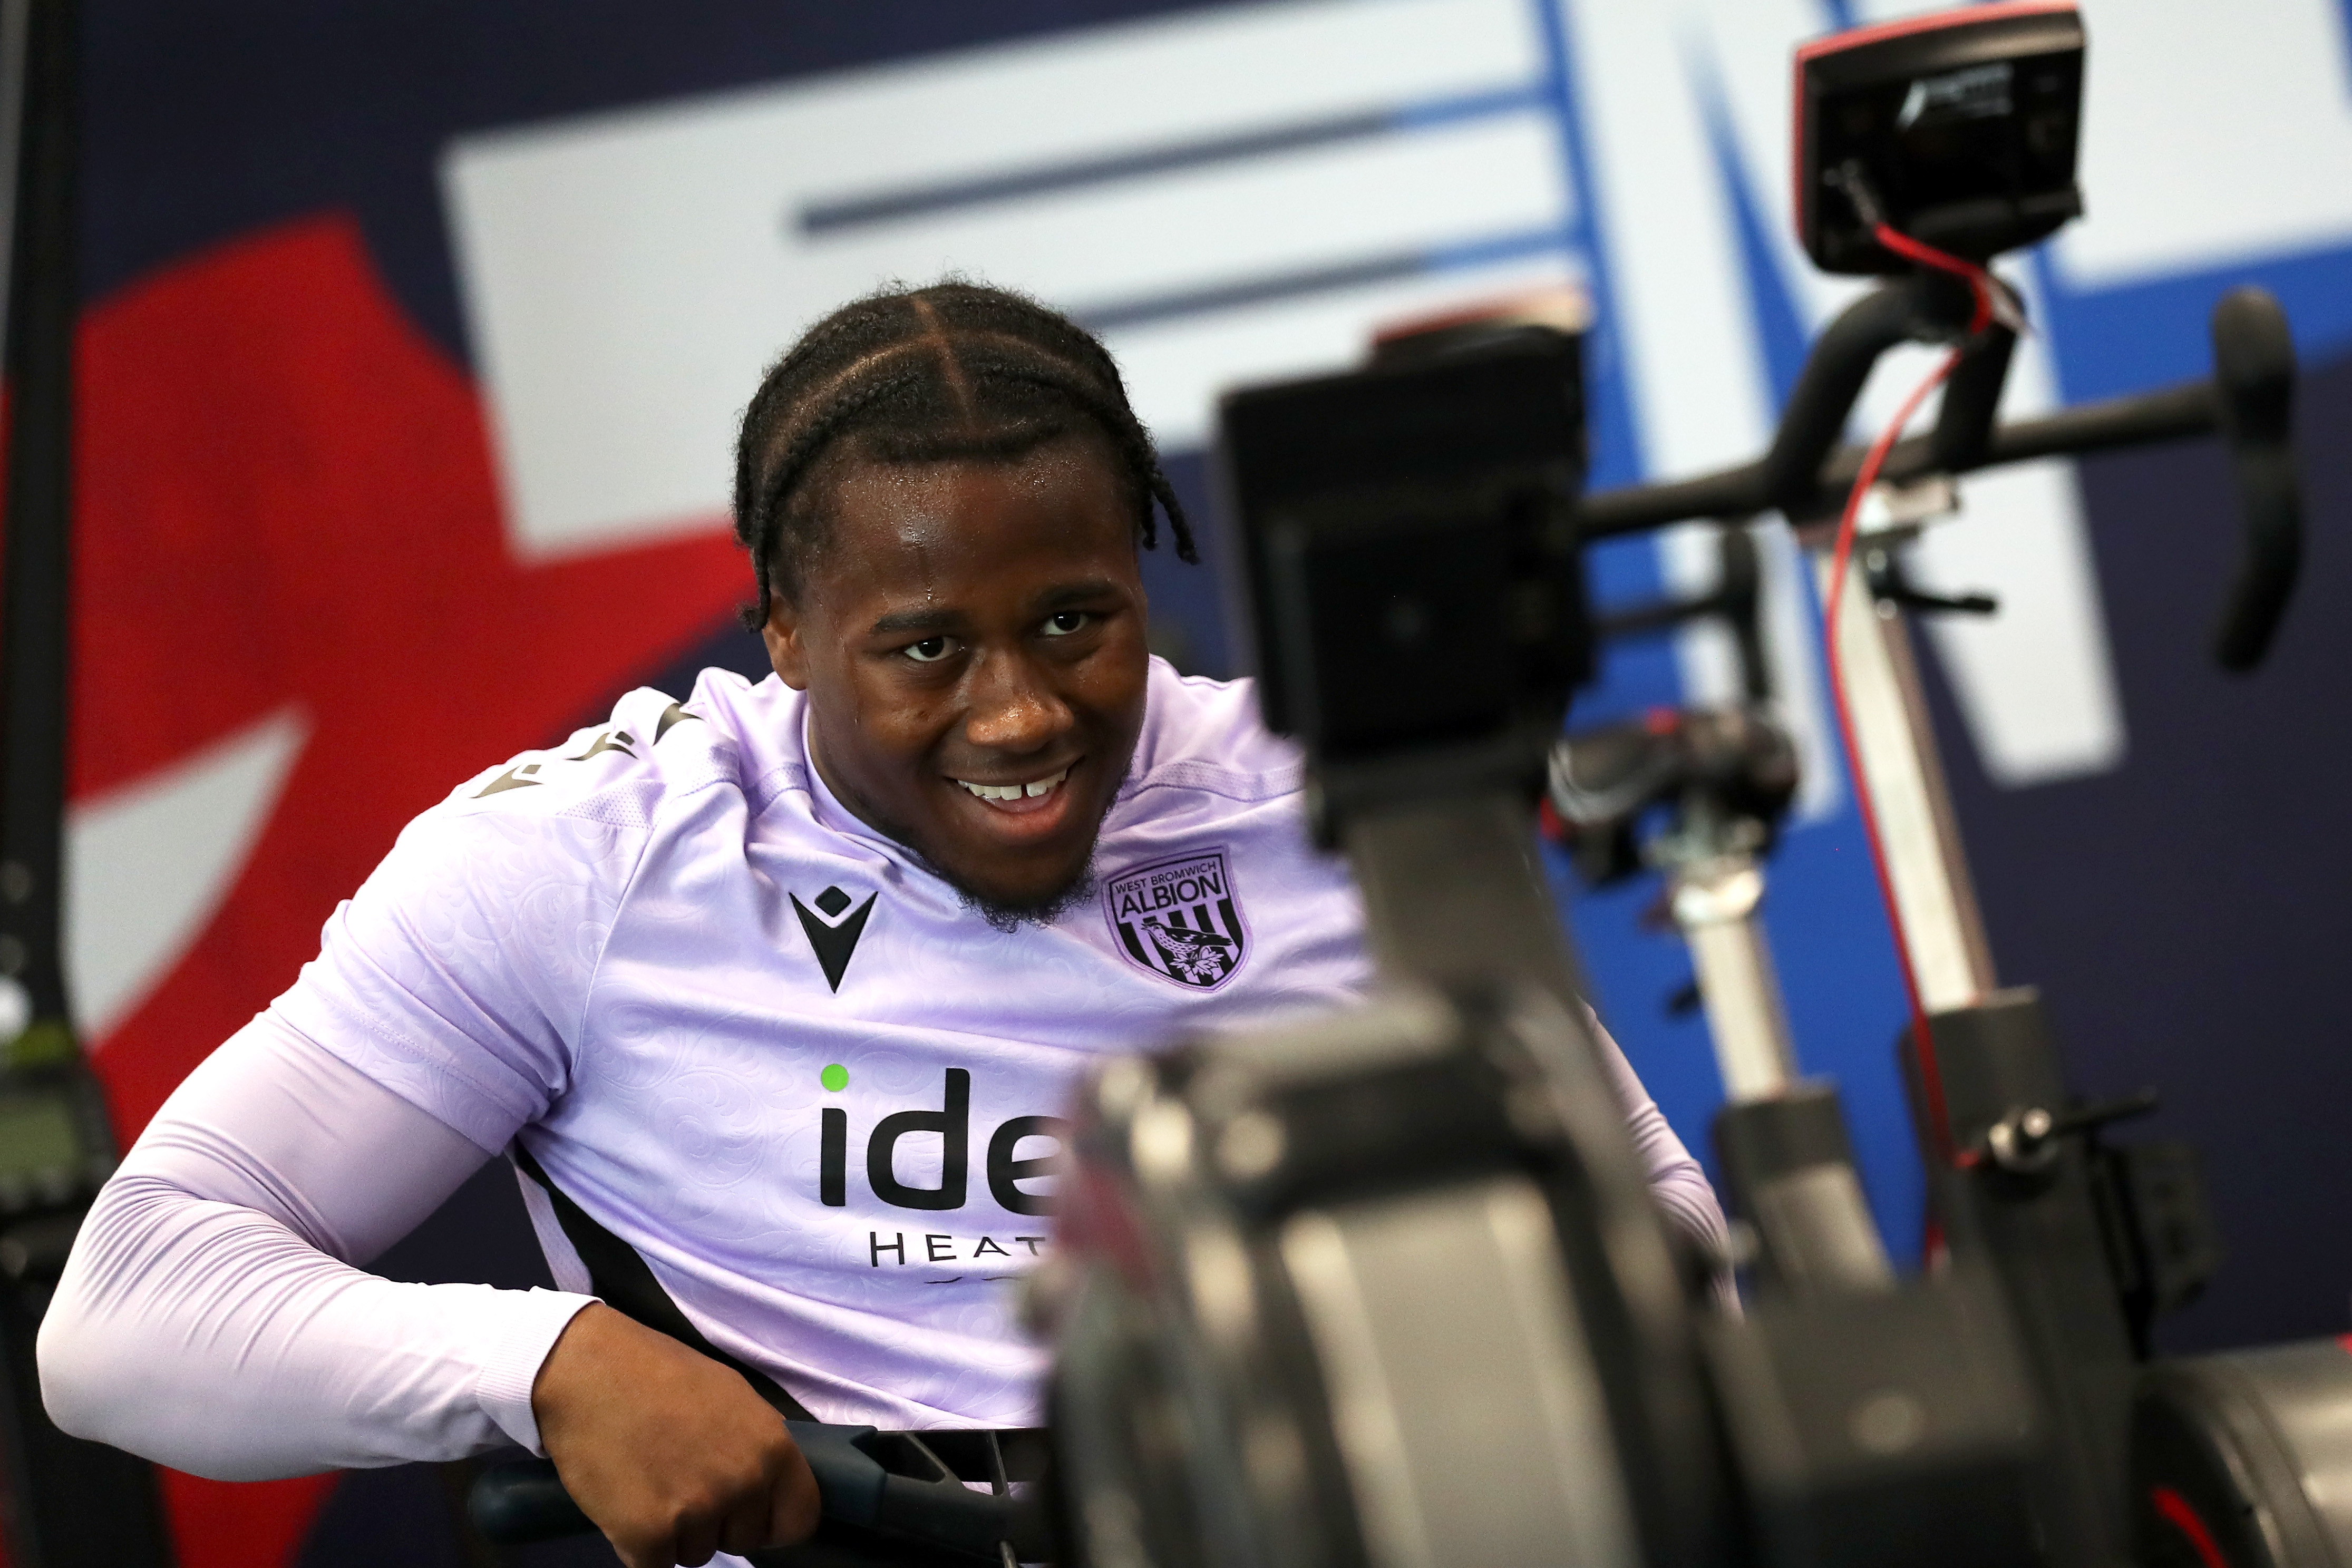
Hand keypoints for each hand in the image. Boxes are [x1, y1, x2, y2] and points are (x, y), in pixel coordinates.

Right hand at [531, 1303, 820, 1567]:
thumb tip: (769, 1484)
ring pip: (695, 1553)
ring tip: (650, 1480)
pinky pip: (653, 1565)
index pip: (799, 1519)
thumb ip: (756, 1446)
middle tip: (681, 1481)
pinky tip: (626, 1501)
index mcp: (773, 1447)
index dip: (771, 1521)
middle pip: (742, 1539)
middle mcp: (743, 1483)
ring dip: (674, 1532)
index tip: (748, 1514)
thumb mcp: (732, 1397)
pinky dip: (637, 1544)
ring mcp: (696, 1512)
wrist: (587, 1369)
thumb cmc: (657, 1373)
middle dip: (716, 1522)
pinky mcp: (647, 1535)